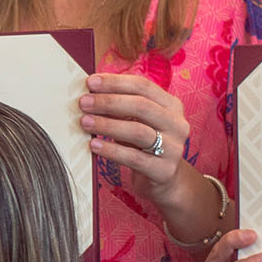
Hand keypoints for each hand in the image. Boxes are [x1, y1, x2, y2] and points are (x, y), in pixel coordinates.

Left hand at [80, 73, 193, 207]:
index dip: (115, 82)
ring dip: (107, 125)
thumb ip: (121, 107)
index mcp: (171, 106)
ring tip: (84, 122)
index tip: (90, 82)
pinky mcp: (164, 170)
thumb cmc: (144, 145)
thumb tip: (89, 93)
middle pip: (141, 106)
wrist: (165, 180)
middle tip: (83, 102)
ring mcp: (173, 148)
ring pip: (138, 131)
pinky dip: (111, 150)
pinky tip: (93, 145)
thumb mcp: (137, 122)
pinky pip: (134, 158)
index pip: (143, 86)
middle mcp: (177, 124)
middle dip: (108, 102)